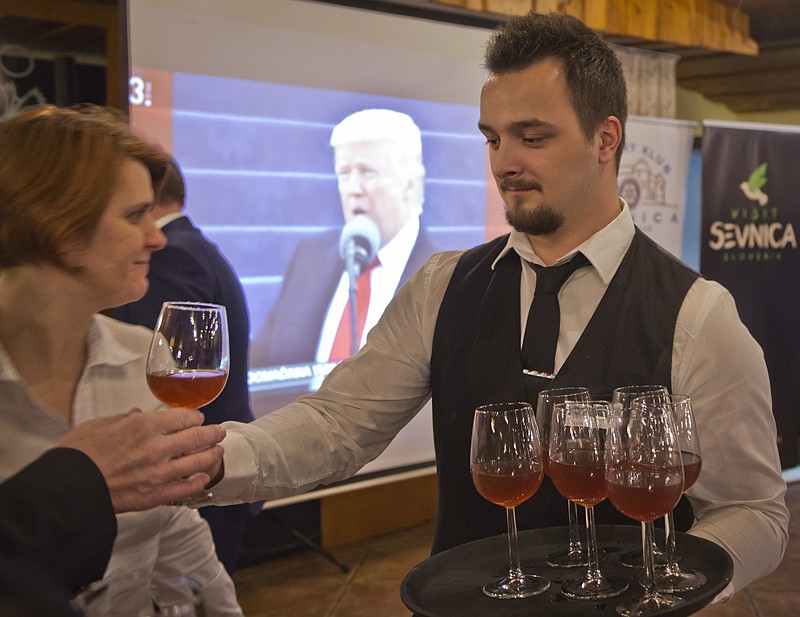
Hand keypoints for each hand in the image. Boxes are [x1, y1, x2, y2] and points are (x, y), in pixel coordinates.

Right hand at [58, 407, 224, 511]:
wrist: (68, 488)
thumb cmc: (78, 454)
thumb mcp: (100, 424)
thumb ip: (125, 418)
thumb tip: (139, 414)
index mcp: (144, 426)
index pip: (183, 417)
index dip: (194, 417)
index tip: (198, 417)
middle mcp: (157, 447)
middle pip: (196, 437)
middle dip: (211, 433)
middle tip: (219, 432)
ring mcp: (158, 473)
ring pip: (196, 462)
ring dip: (211, 455)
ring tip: (218, 451)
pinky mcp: (154, 495)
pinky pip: (184, 488)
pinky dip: (197, 482)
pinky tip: (204, 478)